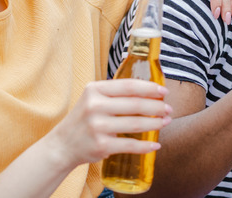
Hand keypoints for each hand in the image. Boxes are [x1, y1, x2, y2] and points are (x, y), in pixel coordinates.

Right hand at [47, 79, 171, 168]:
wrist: (62, 145)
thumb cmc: (84, 119)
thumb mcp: (92, 98)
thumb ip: (113, 92)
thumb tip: (148, 89)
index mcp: (94, 90)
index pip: (128, 86)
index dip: (150, 88)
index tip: (164, 91)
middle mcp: (94, 106)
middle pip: (135, 104)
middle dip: (157, 107)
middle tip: (169, 109)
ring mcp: (97, 126)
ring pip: (135, 123)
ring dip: (155, 124)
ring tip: (165, 122)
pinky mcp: (101, 145)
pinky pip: (130, 144)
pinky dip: (146, 146)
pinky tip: (155, 145)